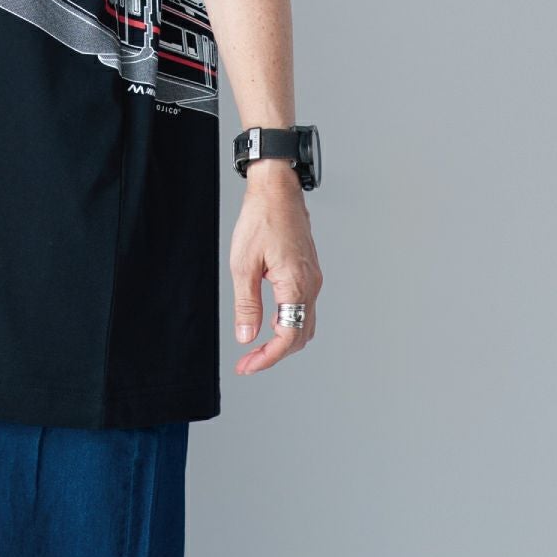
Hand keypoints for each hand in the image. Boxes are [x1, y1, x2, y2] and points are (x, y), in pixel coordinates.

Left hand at [230, 160, 321, 374]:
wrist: (277, 190)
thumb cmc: (261, 219)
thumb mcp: (243, 264)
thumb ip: (246, 304)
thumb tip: (247, 336)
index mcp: (296, 285)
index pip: (288, 337)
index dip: (268, 358)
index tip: (247, 365)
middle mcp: (311, 285)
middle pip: (300, 335)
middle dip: (275, 354)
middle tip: (248, 362)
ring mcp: (312, 278)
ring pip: (304, 323)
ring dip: (283, 340)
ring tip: (256, 347)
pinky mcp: (308, 271)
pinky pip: (304, 307)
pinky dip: (288, 322)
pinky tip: (268, 321)